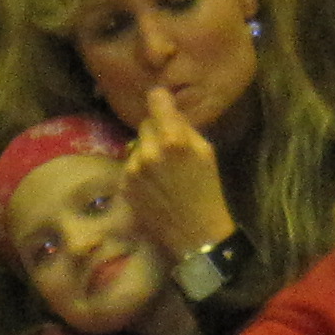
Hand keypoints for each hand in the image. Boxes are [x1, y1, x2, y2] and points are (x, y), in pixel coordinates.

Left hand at [123, 81, 236, 264]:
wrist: (197, 234)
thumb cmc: (209, 192)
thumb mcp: (206, 152)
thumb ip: (185, 127)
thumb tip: (169, 109)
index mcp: (173, 139)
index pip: (156, 100)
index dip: (161, 101)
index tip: (164, 105)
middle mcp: (148, 151)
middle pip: (145, 124)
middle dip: (157, 132)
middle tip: (172, 150)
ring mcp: (133, 170)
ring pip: (137, 146)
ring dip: (147, 153)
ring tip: (164, 174)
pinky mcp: (125, 186)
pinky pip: (130, 166)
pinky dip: (140, 171)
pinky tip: (155, 187)